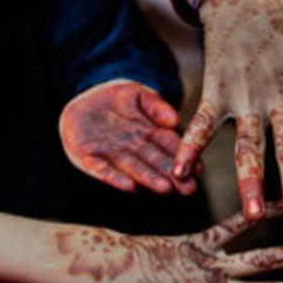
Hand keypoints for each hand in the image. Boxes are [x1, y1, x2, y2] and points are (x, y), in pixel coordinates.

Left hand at [60, 79, 195, 195]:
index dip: (184, 156)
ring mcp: (111, 153)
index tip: (199, 169)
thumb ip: (156, 105)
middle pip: (155, 161)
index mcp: (148, 133)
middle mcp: (133, 147)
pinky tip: (129, 187)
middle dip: (172, 175)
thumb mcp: (137, 94)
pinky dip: (114, 178)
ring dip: (148, 178)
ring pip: (133, 168)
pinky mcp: (87, 157)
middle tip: (190, 189)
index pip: (169, 145)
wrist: (82, 103)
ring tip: (165, 189)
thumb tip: (175, 120)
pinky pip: (101, 169)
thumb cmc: (115, 99)